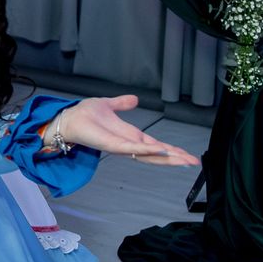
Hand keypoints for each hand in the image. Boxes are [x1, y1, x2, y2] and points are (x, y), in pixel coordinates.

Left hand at [49, 96, 200, 165]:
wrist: (69, 118)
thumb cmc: (85, 114)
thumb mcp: (109, 105)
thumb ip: (122, 104)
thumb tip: (135, 99)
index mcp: (130, 135)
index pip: (156, 144)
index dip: (172, 149)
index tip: (188, 155)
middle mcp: (128, 143)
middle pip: (157, 154)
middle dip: (175, 158)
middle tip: (194, 162)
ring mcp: (122, 146)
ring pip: (149, 154)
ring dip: (167, 157)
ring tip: (184, 159)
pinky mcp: (113, 146)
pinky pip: (133, 148)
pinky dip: (148, 149)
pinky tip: (161, 149)